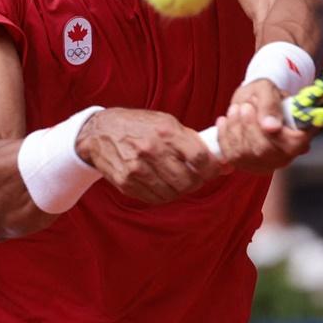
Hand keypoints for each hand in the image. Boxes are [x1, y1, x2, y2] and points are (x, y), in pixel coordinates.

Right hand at [76, 109, 221, 204]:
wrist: (100, 132)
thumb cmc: (138, 125)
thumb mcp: (166, 122)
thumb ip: (193, 141)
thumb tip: (222, 162)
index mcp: (165, 132)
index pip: (199, 158)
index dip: (212, 168)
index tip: (215, 170)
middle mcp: (151, 150)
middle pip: (188, 180)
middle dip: (197, 182)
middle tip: (196, 177)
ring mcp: (137, 169)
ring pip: (173, 193)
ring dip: (180, 190)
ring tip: (177, 180)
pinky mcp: (126, 183)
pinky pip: (155, 199)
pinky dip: (163, 195)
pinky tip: (161, 184)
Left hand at [215, 80, 310, 172]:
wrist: (250, 102)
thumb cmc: (263, 95)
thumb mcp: (267, 89)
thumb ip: (270, 105)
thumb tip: (271, 127)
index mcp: (299, 138)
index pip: (292, 144)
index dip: (274, 131)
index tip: (258, 111)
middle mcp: (284, 156)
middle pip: (264, 150)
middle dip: (249, 125)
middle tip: (245, 106)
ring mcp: (264, 164)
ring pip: (245, 153)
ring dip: (235, 127)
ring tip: (237, 109)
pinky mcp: (245, 165)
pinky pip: (230, 155)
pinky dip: (224, 135)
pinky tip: (225, 121)